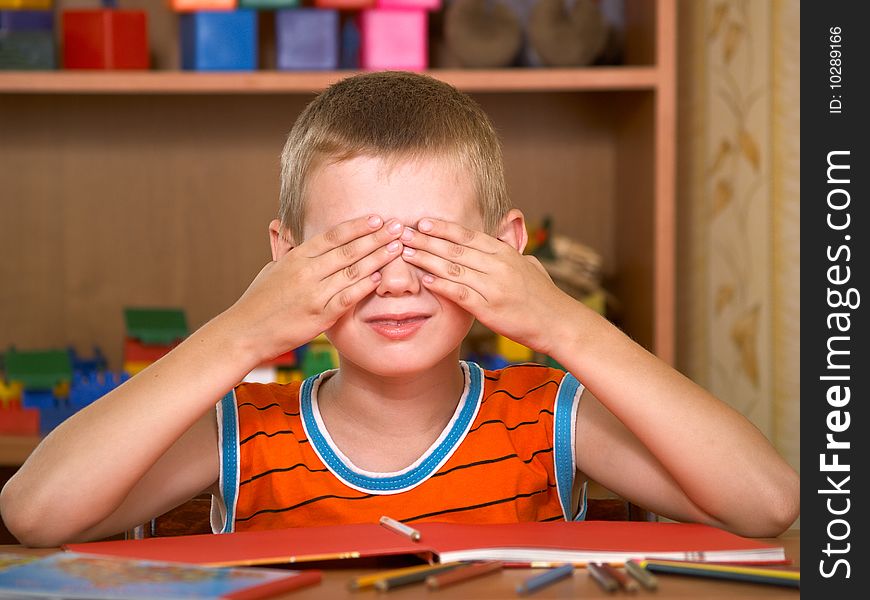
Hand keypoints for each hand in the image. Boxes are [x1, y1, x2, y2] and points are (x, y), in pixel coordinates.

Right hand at [224, 215, 405, 361]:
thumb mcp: (272, 268)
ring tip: (397, 248)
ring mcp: (314, 293)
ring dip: (378, 258)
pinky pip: (347, 297)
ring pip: (352, 271)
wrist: (245, 332)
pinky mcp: (320, 315)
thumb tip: (280, 227)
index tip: (376, 218)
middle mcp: (307, 271)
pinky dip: (364, 286)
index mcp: (296, 257)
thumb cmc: (259, 300)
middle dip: (376, 237)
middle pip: (348, 249)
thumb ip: (286, 249)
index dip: (357, 226)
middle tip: (398, 226)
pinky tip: (379, 278)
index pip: (333, 236)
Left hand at [399, 218, 575, 355]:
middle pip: (456, 248)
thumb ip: (510, 252)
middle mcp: (498, 266)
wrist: (558, 323)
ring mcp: (494, 287)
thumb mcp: (529, 265)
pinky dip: (441, 285)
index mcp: (505, 253)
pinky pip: (460, 294)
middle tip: (403, 233)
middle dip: (426, 240)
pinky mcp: (490, 309)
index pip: (469, 235)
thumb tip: (501, 241)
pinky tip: (425, 280)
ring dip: (427, 260)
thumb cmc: (543, 295)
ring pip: (454, 268)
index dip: (443, 228)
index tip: (423, 221)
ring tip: (406, 253)